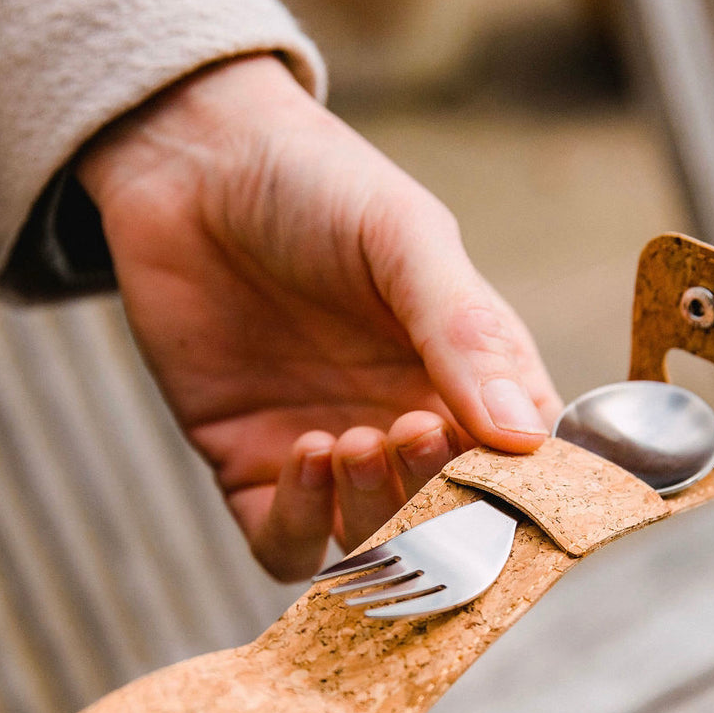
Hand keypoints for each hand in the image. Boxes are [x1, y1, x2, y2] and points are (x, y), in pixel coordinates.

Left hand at [78, 55, 561, 578]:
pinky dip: (301, 526)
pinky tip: (305, 454)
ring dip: (370, 509)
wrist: (191, 167)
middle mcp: (400, 425)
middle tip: (410, 433)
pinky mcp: (251, 469)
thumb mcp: (404, 237)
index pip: (517, 462)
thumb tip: (522, 436)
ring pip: (370, 540)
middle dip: (435, 496)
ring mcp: (329, 455)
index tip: (501, 464)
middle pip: (443, 517)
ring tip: (352, 438)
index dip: (517, 480)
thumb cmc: (314, 184)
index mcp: (461, 375)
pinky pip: (284, 546)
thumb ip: (464, 330)